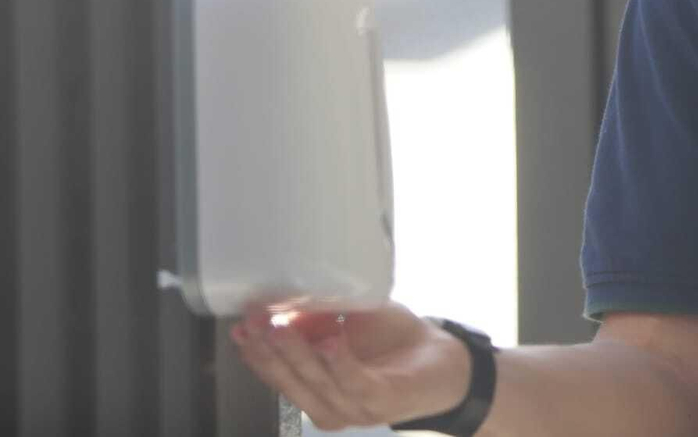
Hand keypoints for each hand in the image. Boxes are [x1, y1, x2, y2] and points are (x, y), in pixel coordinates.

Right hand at [231, 302, 470, 430]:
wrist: (445, 360)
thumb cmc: (394, 342)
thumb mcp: (349, 321)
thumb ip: (317, 318)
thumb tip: (281, 302)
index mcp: (316, 388)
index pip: (277, 374)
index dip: (255, 351)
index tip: (239, 324)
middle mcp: (329, 404)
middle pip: (290, 380)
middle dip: (267, 349)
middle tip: (253, 320)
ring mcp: (355, 407)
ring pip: (317, 383)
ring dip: (297, 353)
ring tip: (280, 326)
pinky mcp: (383, 401)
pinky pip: (356, 383)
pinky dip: (340, 362)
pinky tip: (330, 340)